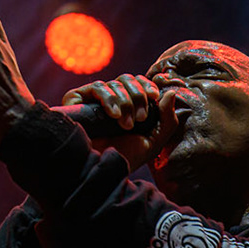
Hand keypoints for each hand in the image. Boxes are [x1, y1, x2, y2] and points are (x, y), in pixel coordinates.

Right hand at [59, 73, 181, 171]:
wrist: (105, 169)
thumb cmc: (128, 157)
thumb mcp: (155, 139)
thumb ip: (167, 118)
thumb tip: (171, 93)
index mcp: (128, 104)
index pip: (138, 82)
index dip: (147, 85)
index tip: (155, 96)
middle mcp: (111, 99)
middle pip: (127, 79)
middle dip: (138, 96)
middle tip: (140, 118)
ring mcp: (93, 99)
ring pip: (114, 83)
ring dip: (125, 102)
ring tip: (126, 125)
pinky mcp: (77, 100)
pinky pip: (97, 87)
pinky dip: (109, 99)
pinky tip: (114, 116)